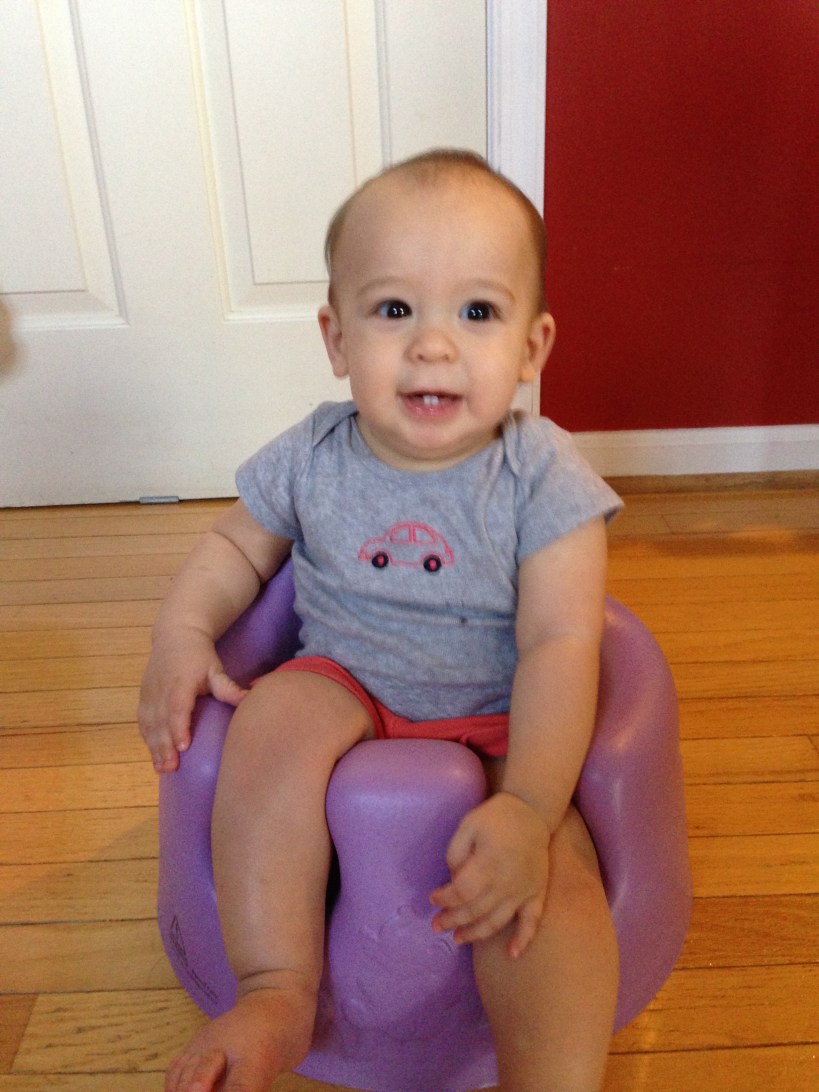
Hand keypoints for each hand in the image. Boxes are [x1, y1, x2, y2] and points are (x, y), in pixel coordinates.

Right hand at [137, 627, 246, 773]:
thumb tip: (249, 700)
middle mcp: (161, 689)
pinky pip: (143, 720)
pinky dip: (147, 738)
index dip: (179, 727)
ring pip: (149, 724)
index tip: (183, 747)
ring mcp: (149, 693)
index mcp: (179, 682)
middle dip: (164, 746)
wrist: (175, 635)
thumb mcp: (215, 668)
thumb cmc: (199, 655)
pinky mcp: (143, 696)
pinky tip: (154, 755)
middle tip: (172, 767)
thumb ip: (227, 687)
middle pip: (160, 721)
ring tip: (162, 768)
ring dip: (154, 747)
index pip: (177, 707)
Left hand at [429, 792, 550, 958]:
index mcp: (488, 863)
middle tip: (437, 925)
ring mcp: (523, 890)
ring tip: (458, 939)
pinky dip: (524, 939)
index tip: (433, 898)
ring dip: (476, 934)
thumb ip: (456, 853)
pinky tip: (512, 955)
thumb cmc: (495, 818)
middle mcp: (506, 882)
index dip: (445, 899)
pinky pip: (532, 921)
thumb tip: (453, 880)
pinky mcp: (537, 893)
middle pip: (476, 910)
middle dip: (453, 920)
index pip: (462, 891)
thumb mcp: (468, 825)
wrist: (531, 812)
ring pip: (497, 920)